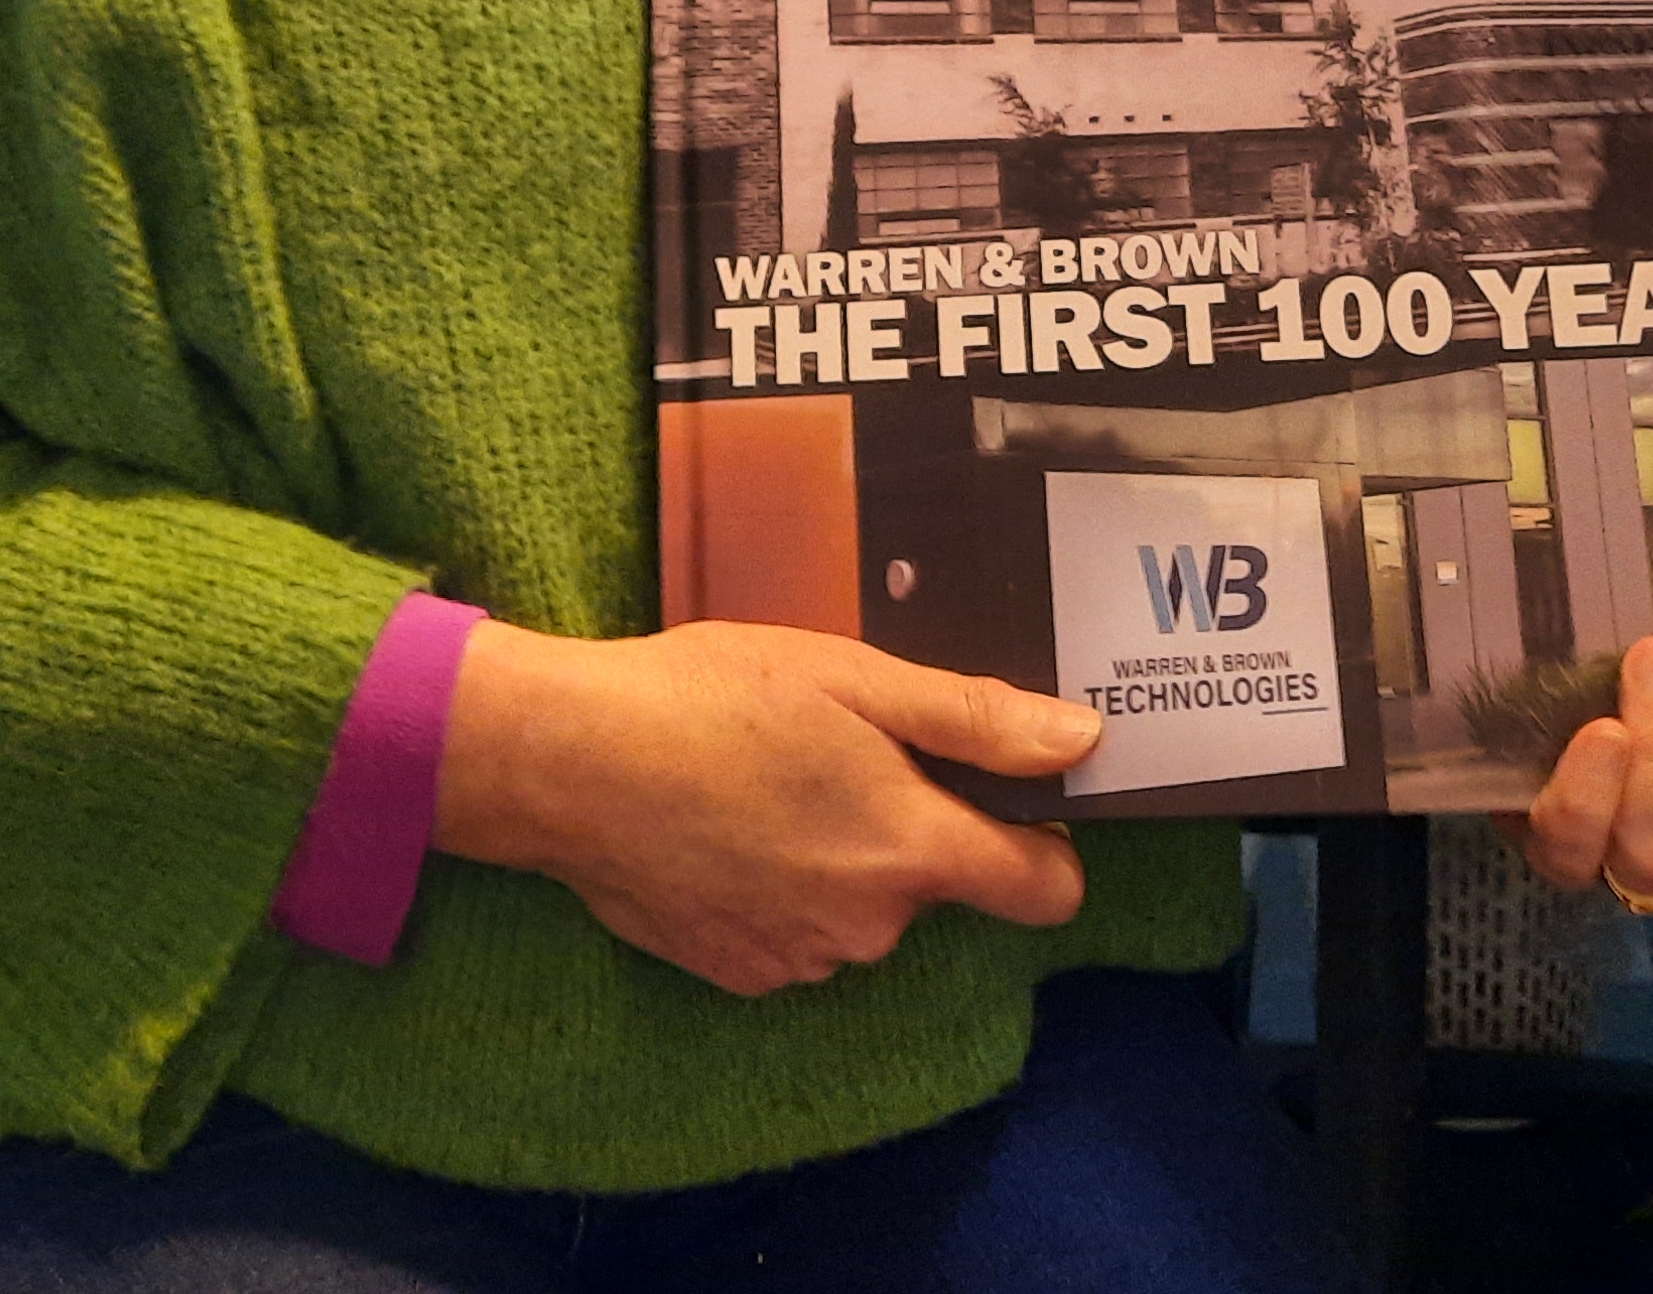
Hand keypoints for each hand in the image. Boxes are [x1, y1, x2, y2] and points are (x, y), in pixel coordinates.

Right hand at [433, 620, 1096, 996]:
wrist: (568, 764)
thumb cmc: (711, 699)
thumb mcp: (852, 680)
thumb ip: (975, 721)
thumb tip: (1084, 740)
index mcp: (913, 850)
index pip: (1045, 891)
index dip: (1040, 840)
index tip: (1000, 793)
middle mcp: (870, 927)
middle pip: (936, 884)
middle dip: (908, 825)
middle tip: (836, 749)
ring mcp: (800, 961)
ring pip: (862, 907)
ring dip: (838, 856)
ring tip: (767, 782)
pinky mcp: (738, 973)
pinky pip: (796, 932)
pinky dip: (778, 887)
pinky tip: (724, 828)